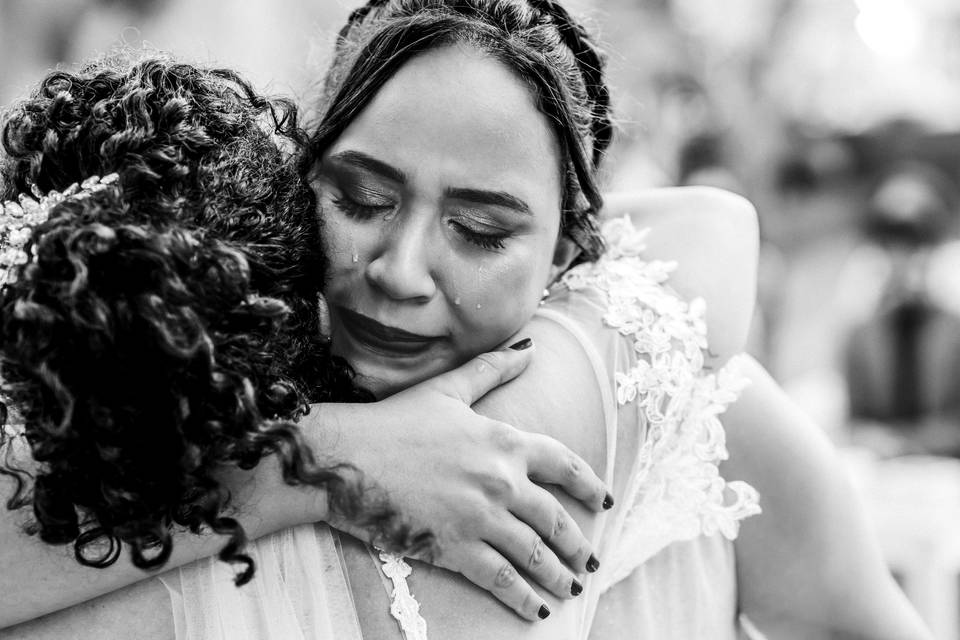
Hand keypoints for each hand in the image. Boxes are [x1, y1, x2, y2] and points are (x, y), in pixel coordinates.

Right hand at [311, 341, 610, 620]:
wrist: (347, 457)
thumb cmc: (395, 420)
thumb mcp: (448, 389)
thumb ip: (492, 370)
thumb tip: (529, 349)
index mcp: (504, 441)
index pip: (564, 464)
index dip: (589, 485)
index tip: (604, 502)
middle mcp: (501, 481)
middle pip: (555, 519)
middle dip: (578, 544)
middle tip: (590, 560)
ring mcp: (480, 517)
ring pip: (535, 554)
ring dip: (559, 575)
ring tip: (572, 588)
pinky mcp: (455, 547)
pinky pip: (501, 579)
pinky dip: (523, 598)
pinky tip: (537, 609)